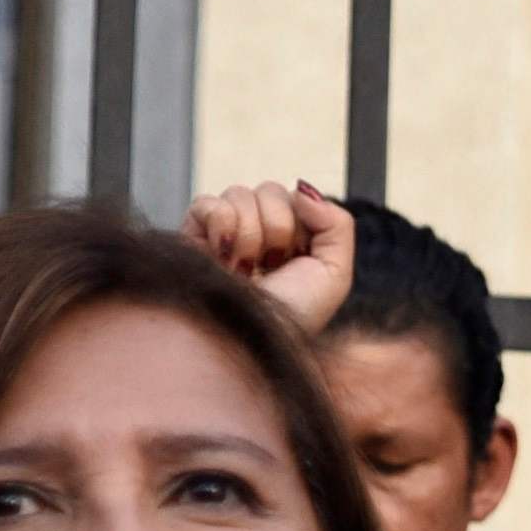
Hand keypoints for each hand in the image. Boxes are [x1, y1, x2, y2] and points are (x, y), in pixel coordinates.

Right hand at [186, 179, 357, 332]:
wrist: (249, 341)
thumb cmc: (290, 317)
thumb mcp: (335, 274)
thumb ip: (337, 223)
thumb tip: (301, 189)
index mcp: (289, 239)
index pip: (297, 196)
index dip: (302, 224)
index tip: (298, 258)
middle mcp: (255, 231)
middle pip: (270, 190)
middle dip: (277, 229)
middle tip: (270, 266)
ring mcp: (222, 232)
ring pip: (239, 193)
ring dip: (250, 235)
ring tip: (244, 269)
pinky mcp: (192, 234)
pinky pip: (209, 203)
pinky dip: (221, 228)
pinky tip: (223, 259)